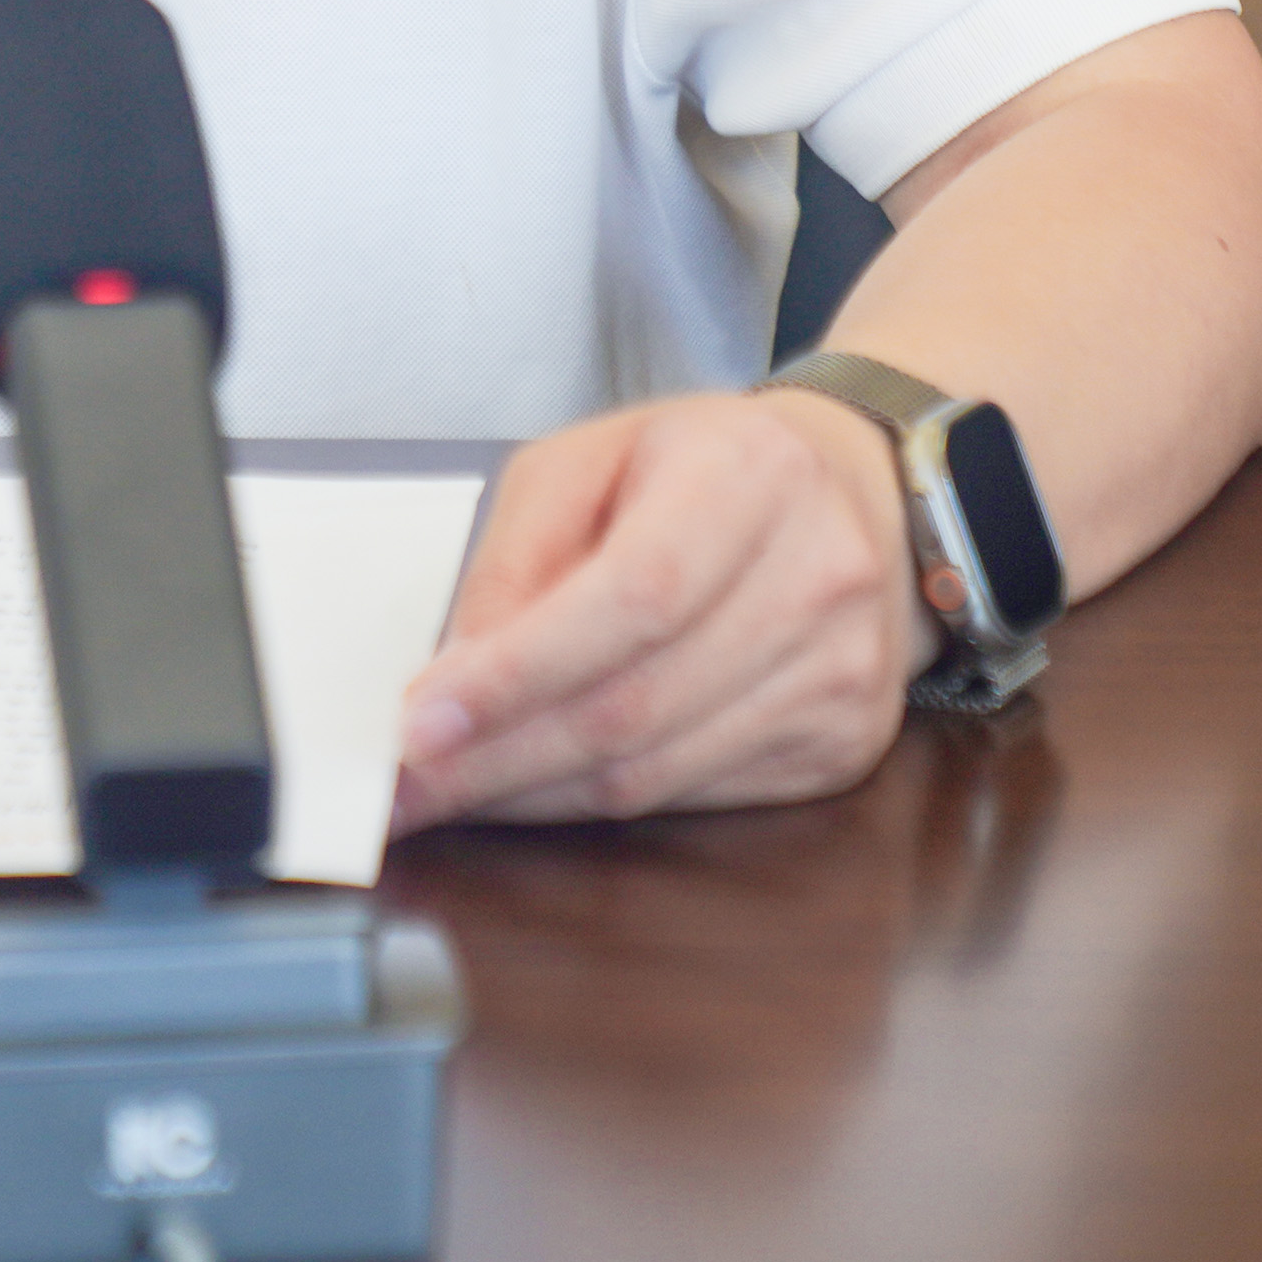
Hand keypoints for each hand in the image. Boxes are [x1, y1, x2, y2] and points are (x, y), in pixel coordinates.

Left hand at [391, 388, 923, 828]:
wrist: (862, 494)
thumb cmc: (708, 468)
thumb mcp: (591, 458)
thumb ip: (517, 553)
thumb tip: (453, 675)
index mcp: (749, 477)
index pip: (631, 599)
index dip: (519, 674)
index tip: (421, 724)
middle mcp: (815, 576)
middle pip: (634, 706)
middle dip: (495, 761)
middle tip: (400, 789)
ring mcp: (840, 672)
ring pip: (655, 773)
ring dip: (533, 796)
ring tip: (449, 794)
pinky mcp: (843, 743)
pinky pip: (694, 799)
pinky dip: (598, 803)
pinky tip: (541, 787)